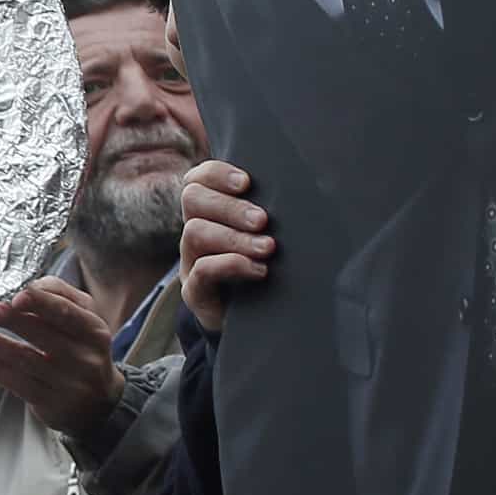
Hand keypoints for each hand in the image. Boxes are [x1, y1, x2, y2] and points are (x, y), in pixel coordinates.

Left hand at [0, 277, 123, 437]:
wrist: (99, 401)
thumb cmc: (82, 347)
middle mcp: (85, 358)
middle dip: (15, 322)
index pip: (67, 314)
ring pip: (27, 361)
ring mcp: (68, 384)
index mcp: (94, 331)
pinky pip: (19, 384)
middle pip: (46, 337)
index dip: (42, 304)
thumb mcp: (83, 318)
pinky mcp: (51, 404)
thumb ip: (59, 295)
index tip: (18, 297)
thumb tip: (30, 286)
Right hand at [179, 161, 275, 329]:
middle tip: (263, 221)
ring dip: (234, 237)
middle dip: (230, 207)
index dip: (217, 174)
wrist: (258, 320)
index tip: (247, 183)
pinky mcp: (194, 291)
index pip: (198, 178)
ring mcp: (191, 260)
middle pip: (193, 199)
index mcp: (210, 210)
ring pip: (195, 232)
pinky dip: (230, 264)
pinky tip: (259, 269)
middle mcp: (195, 230)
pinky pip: (201, 271)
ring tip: (267, 248)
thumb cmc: (271, 264)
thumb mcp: (268, 233)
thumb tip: (304, 183)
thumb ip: (270, 210)